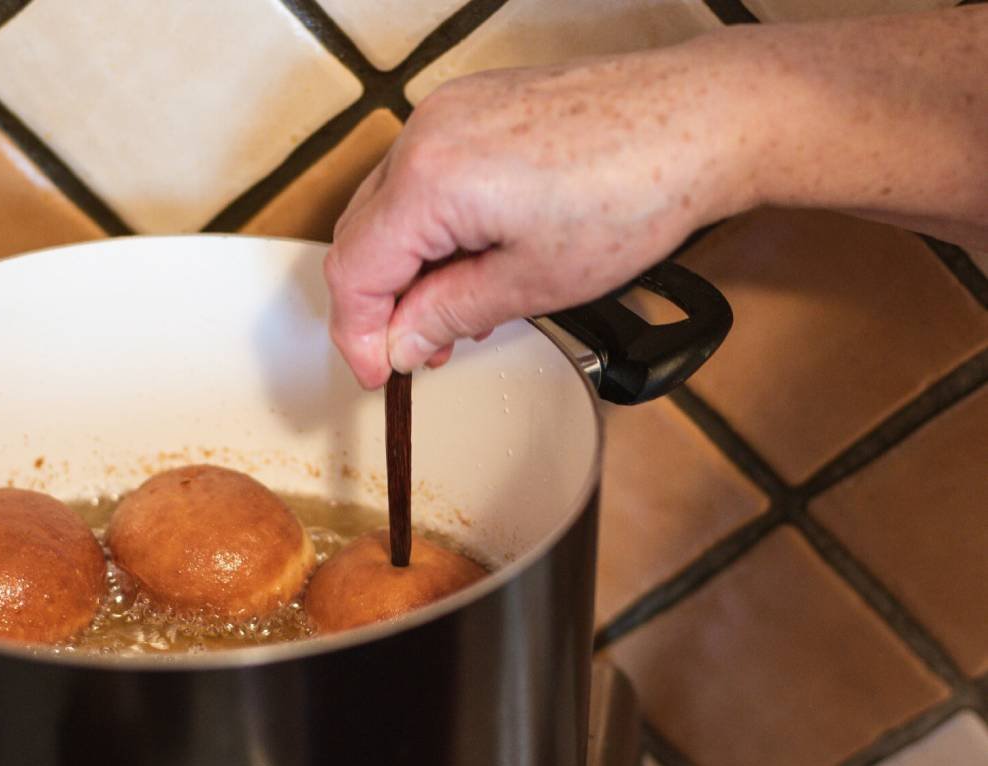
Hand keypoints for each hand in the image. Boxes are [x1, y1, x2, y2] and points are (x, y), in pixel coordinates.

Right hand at [325, 37, 758, 388]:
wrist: (700, 121)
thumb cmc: (637, 192)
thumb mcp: (533, 283)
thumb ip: (448, 315)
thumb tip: (402, 340)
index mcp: (430, 179)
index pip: (353, 270)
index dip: (356, 334)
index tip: (376, 371)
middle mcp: (427, 132)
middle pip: (361, 235)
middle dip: (381, 303)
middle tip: (419, 349)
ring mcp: (449, 112)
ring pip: (389, 206)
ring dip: (407, 266)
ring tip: (454, 311)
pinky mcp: (474, 105)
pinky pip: (422, 174)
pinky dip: (431, 224)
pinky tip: (470, 257)